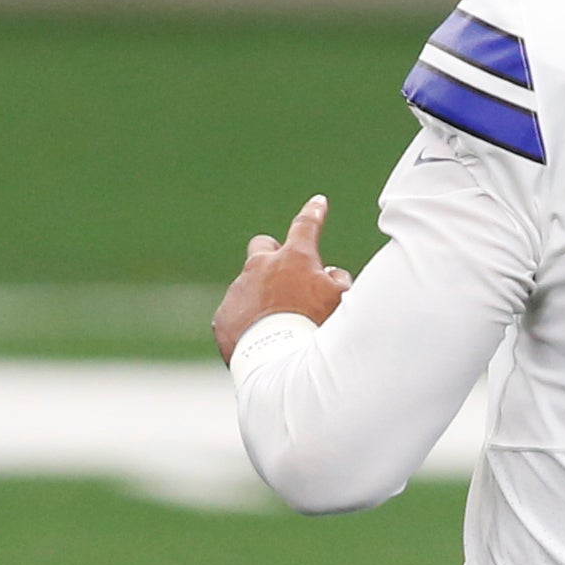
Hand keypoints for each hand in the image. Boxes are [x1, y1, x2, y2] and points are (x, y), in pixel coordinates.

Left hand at [213, 194, 352, 360]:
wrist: (277, 362)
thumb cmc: (314, 329)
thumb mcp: (340, 301)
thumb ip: (337, 280)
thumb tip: (330, 273)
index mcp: (294, 259)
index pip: (306, 226)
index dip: (314, 213)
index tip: (318, 203)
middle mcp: (261, 267)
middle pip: (262, 246)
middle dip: (272, 254)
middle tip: (284, 274)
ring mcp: (239, 290)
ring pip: (248, 284)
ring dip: (262, 296)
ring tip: (276, 326)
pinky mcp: (223, 315)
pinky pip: (236, 313)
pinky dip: (247, 322)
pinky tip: (260, 341)